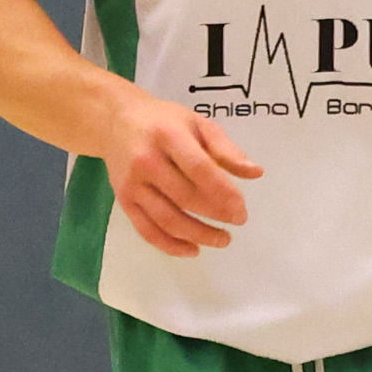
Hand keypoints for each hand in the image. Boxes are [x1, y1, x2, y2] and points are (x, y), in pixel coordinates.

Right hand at [99, 88, 267, 257]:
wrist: (115, 122)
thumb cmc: (163, 121)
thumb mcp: (197, 122)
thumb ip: (226, 149)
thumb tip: (256, 172)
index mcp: (168, 136)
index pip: (199, 169)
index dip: (223, 193)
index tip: (242, 209)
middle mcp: (147, 161)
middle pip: (185, 197)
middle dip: (216, 215)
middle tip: (238, 221)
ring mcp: (133, 184)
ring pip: (167, 219)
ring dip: (198, 235)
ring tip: (222, 239)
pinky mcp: (124, 201)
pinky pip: (147, 230)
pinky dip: (170, 246)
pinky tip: (192, 250)